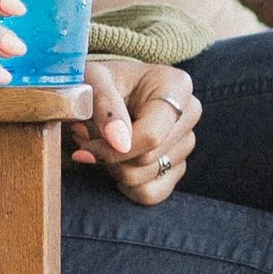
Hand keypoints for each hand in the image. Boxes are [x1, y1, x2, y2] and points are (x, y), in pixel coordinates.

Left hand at [70, 59, 198, 204]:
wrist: (103, 89)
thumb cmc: (99, 80)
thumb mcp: (92, 79)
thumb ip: (104, 103)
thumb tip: (120, 142)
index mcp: (177, 86)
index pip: (151, 136)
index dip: (113, 149)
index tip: (83, 143)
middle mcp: (189, 114)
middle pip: (147, 159)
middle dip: (108, 155)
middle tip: (84, 134)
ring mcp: (186, 143)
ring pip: (145, 178)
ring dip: (112, 167)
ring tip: (97, 142)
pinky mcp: (178, 166)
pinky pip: (151, 194)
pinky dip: (125, 185)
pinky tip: (113, 162)